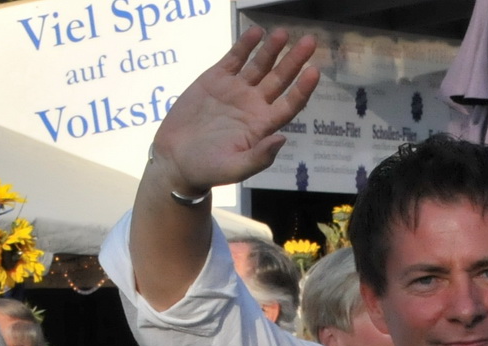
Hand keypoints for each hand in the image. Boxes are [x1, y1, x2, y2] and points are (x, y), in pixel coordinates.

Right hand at [148, 27, 318, 196]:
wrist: (174, 161)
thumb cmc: (205, 170)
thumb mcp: (233, 169)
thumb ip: (258, 157)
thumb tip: (282, 138)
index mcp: (262, 126)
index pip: (290, 104)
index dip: (302, 89)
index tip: (314, 72)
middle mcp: (253, 105)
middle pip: (280, 79)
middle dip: (294, 61)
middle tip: (309, 42)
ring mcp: (235, 90)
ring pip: (259, 64)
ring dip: (272, 49)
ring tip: (281, 34)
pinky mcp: (215, 80)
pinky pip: (234, 58)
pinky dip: (245, 45)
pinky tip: (256, 32)